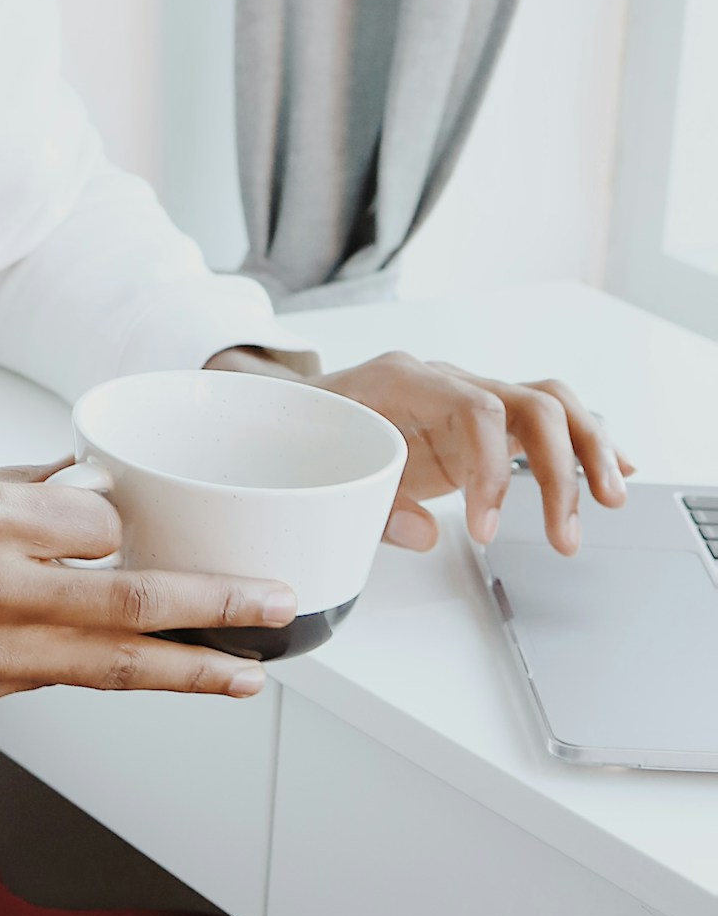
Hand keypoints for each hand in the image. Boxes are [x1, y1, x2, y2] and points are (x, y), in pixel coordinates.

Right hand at [0, 463, 294, 760]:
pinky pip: (51, 679)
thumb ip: (6, 491)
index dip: (124, 524)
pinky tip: (143, 672)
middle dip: (216, 609)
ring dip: (186, 670)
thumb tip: (84, 489)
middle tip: (280, 608)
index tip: (137, 519)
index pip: (96, 523)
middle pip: (129, 604)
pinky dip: (101, 673)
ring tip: (249, 674)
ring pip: (105, 665)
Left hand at [316, 352, 633, 554]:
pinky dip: (585, 443)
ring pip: (550, 405)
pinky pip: (546, 421)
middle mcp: (448, 381)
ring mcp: (471, 397)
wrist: (300, 408)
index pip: (476, 408)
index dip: (493, 471)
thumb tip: (424, 533)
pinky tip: (616, 470)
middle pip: (531, 403)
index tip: (487, 532)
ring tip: (611, 500)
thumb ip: (372, 502)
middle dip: (560, 470)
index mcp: (405, 380)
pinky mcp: (486, 421)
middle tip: (564, 535)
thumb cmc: (313, 432)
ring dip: (588, 451)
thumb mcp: (327, 468)